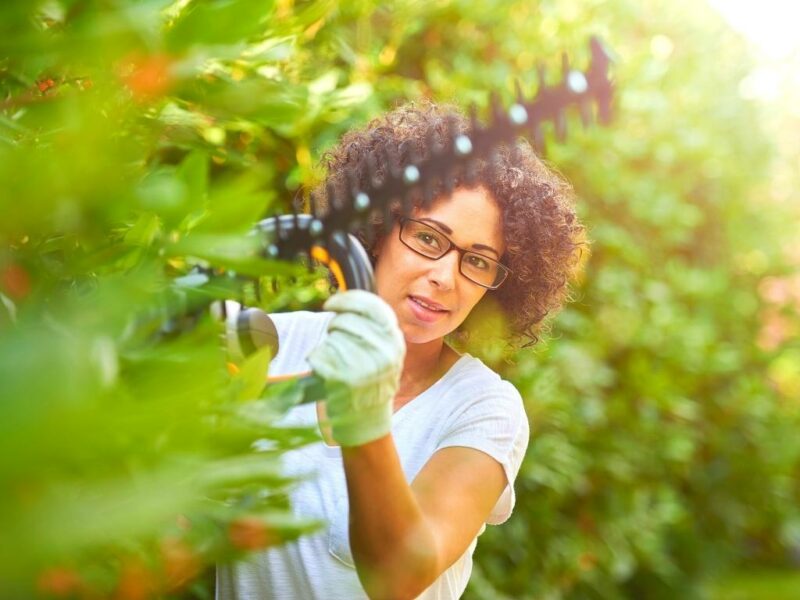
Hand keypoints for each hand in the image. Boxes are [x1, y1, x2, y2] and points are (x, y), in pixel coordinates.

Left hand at [307, 290, 405, 446]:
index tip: (331, 303)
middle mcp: (383, 352)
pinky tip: (327, 372)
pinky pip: (319, 354)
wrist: (368, 421)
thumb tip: (346, 301)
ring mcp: (364, 366)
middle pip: (345, 320)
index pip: (371, 305)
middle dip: (334, 327)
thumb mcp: (386, 354)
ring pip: (331, 338)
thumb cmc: (371, 382)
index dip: (346, 300)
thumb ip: (374, 328)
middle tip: (335, 341)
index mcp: (395, 342)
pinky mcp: (343, 379)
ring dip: (326, 347)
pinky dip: (316, 361)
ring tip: (336, 362)